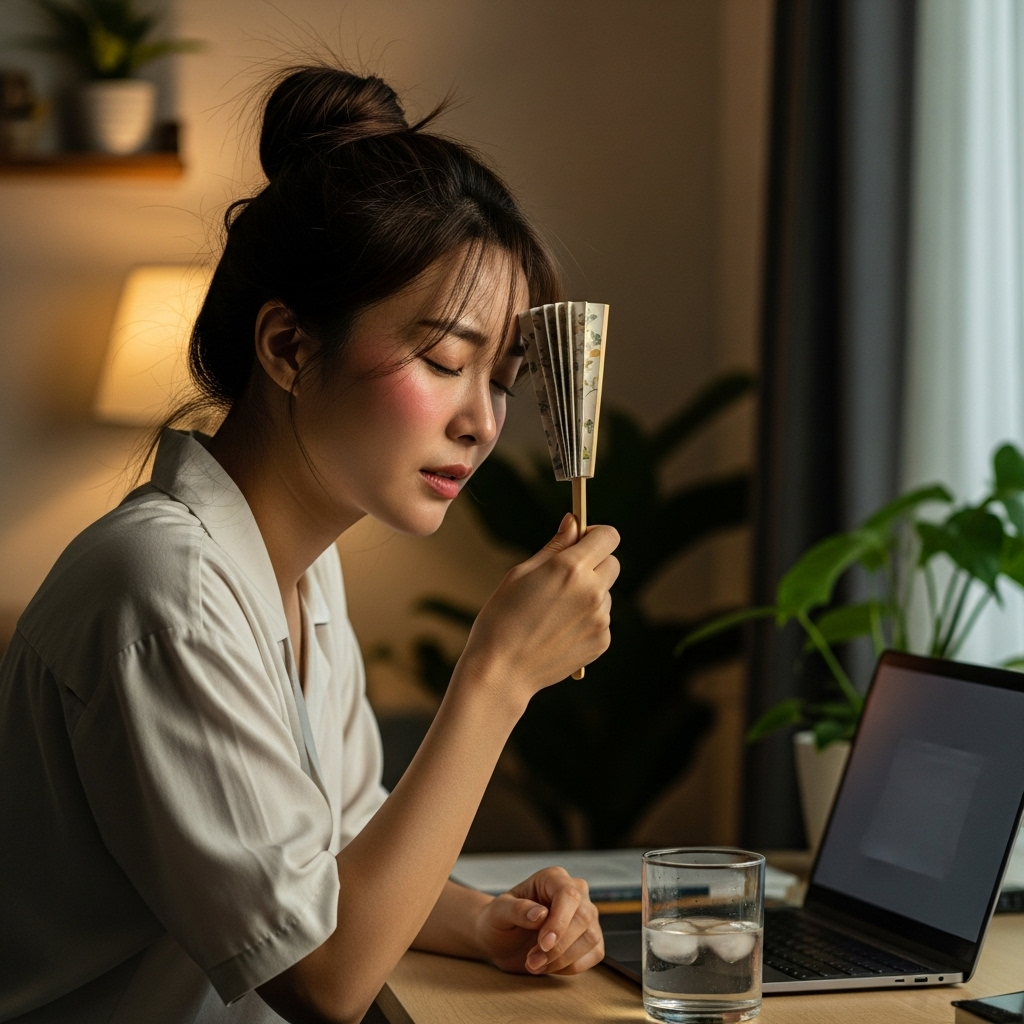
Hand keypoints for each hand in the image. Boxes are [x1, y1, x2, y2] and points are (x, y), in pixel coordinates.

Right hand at [458, 515, 619, 709]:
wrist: (502, 670)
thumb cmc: (503, 618)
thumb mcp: (522, 573)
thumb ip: (555, 546)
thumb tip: (574, 521)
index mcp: (571, 568)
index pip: (608, 537)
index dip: (595, 534)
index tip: (581, 540)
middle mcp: (592, 591)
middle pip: (612, 563)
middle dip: (594, 563)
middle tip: (564, 576)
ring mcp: (600, 619)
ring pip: (605, 593)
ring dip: (589, 593)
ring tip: (555, 610)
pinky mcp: (602, 641)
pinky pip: (601, 618)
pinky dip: (587, 619)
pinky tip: (559, 629)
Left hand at [473, 867, 604, 974]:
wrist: (502, 939)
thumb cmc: (499, 920)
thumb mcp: (498, 912)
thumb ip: (517, 910)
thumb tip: (540, 914)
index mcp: (553, 878)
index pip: (568, 895)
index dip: (560, 921)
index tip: (544, 944)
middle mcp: (575, 892)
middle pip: (583, 918)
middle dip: (559, 946)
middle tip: (532, 961)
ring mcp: (586, 915)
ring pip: (591, 937)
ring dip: (563, 959)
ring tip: (535, 964)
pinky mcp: (591, 938)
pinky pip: (594, 953)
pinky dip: (572, 966)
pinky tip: (550, 966)